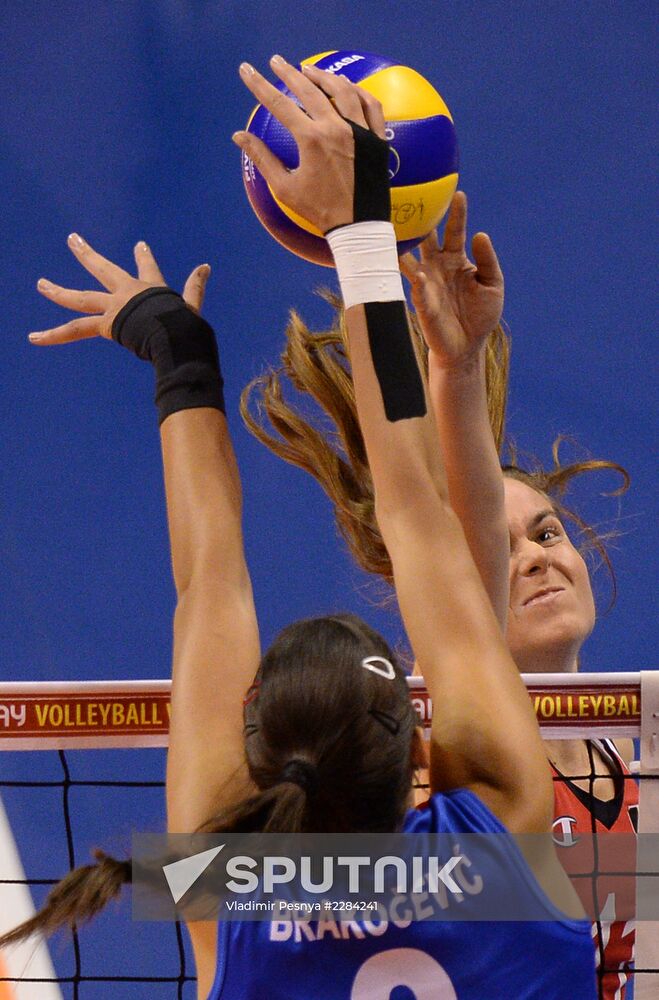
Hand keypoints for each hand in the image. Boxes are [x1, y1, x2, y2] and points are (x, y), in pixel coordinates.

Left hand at [28, 236, 209, 344]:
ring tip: (40, 284)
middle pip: (102, 269)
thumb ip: (196, 286)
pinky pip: (73, 330)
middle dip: (87, 254)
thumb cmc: (187, 324)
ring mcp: (115, 307)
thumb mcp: (193, 305)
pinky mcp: (106, 324)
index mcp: (150, 289)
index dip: (144, 256)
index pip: (147, 267)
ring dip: (57, 290)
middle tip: (72, 240)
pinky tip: (33, 338)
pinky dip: (53, 336)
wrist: (175, 334)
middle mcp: (128, 293)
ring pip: (79, 297)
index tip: (139, 246)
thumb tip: (206, 266)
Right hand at [232, 55, 385, 233]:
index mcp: (311, 140)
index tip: (247, 70)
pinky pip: (370, 105)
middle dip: (288, 72)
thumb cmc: (319, 210)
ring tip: (308, 71)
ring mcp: (360, 131)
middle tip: (276, 61)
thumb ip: (262, 158)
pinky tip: (346, 86)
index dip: (259, 85)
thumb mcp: (285, 188)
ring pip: (342, 90)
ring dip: (322, 77)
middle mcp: (336, 128)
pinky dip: (357, 91)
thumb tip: (239, 136)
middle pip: (309, 89)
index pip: (279, 103)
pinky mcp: (377, 138)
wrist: (358, 227)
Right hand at [400, 192, 503, 367]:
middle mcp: (436, 266)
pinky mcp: (422, 303)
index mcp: (455, 259)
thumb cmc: (481, 315)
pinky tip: (419, 275)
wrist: (468, 346)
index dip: (456, 213)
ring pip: (411, 259)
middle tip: (416, 198)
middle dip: (421, 220)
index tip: (458, 193)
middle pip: (426, 238)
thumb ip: (487, 260)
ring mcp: (426, 283)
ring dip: (404, 246)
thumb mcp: (492, 284)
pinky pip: (418, 290)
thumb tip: (481, 235)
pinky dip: (417, 282)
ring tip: (397, 229)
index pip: (454, 231)